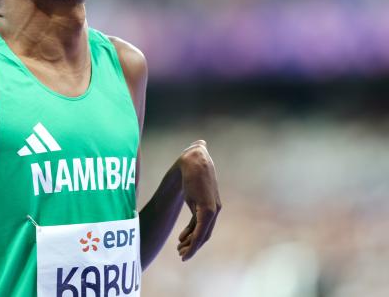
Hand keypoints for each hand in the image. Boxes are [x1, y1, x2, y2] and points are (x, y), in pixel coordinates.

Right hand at [175, 140, 220, 260]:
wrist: (192, 158)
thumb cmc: (193, 162)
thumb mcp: (194, 170)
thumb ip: (198, 164)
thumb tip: (201, 143)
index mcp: (211, 203)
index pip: (204, 226)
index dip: (194, 237)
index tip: (182, 242)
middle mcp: (215, 208)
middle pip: (205, 233)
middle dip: (192, 244)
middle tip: (181, 252)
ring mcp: (212, 210)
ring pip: (202, 235)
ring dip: (192, 247)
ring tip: (181, 253)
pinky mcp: (207, 210)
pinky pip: (200, 231)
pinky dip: (193, 243)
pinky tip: (185, 248)